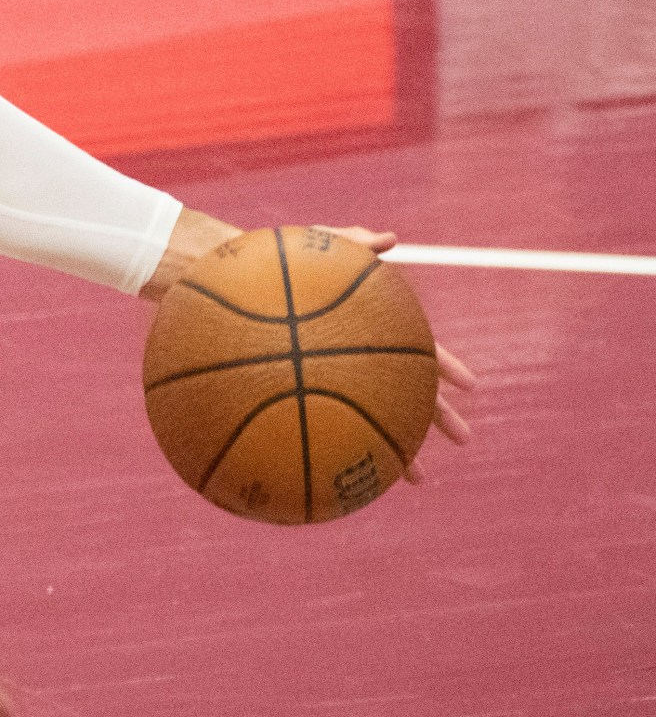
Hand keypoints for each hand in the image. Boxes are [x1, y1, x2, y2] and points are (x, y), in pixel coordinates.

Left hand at [310, 229, 477, 480]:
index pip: (420, 348)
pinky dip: (342, 447)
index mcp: (378, 327)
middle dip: (439, 415)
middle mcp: (368, 357)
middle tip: (465, 439)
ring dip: (401, 446)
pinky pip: (333, 422)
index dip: (446, 365)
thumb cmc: (288, 264)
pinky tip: (345, 472)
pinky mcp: (315, 389)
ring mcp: (345, 375)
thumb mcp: (320, 245)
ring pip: (381, 416)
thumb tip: (390, 237)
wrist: (246, 284)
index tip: (470, 386)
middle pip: (412, 390)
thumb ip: (354, 242)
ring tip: (416, 479)